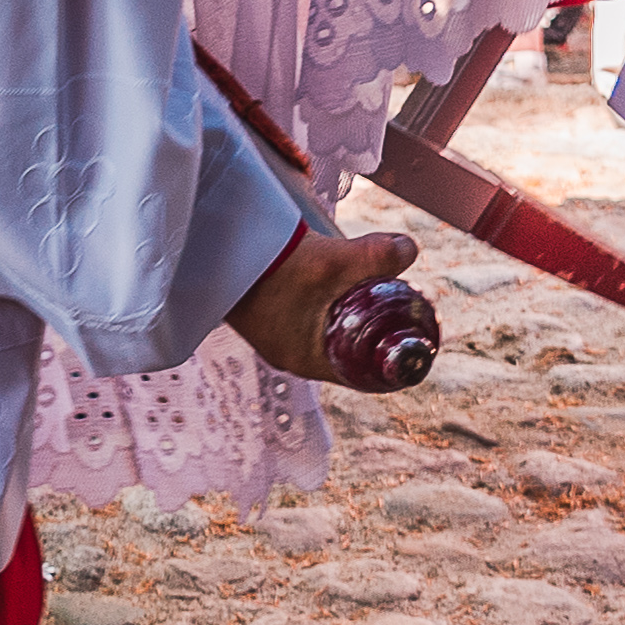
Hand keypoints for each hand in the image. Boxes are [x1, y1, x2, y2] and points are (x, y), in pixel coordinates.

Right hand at [223, 223, 425, 379]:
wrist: (211, 252)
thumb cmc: (269, 267)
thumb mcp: (331, 260)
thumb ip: (374, 257)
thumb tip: (410, 250)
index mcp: (309, 359)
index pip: (364, 375)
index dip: (391, 356)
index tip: (413, 332)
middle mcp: (294, 355)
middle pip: (350, 348)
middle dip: (374, 323)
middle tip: (396, 297)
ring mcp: (279, 336)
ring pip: (330, 328)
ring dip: (350, 306)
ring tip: (369, 281)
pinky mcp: (270, 315)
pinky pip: (310, 314)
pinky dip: (328, 298)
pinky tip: (335, 273)